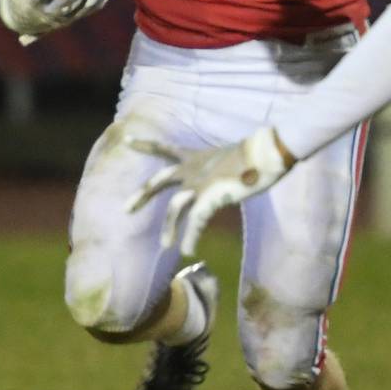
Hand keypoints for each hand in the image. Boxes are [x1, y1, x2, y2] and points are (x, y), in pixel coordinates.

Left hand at [124, 126, 295, 254]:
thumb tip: (224, 178)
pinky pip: (195, 222)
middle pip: (159, 182)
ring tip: (166, 245)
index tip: (127, 140)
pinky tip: (188, 249)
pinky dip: (190, 236)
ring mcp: (199, 184)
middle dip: (142, 195)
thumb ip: (219, 170)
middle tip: (126, 209)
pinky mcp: (209, 198)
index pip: (165, 149)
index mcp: (196, 158)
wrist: (264, 153)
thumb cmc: (255, 154)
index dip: (146, 145)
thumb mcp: (230, 159)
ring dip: (169, 227)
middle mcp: (192, 170)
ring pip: (174, 208)